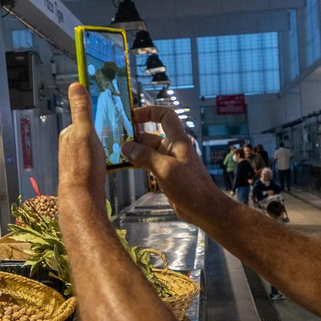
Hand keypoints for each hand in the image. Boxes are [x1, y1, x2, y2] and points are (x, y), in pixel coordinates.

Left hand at [59, 82, 108, 212]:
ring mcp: (77, 158)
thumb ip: (81, 110)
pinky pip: (97, 157)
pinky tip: (112, 159)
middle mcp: (70, 145)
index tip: (111, 108)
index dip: (98, 113)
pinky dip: (106, 155)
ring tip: (118, 145)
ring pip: (95, 144)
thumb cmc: (83, 168)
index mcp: (69, 134)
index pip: (84, 116)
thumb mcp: (84, 133)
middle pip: (91, 130)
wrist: (84, 199)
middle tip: (120, 128)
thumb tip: (76, 85)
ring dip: (107, 143)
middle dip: (105, 128)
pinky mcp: (85, 170)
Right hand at [123, 106, 226, 224]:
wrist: (204, 209)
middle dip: (135, 135)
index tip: (132, 116)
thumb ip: (145, 157)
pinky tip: (126, 166)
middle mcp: (173, 148)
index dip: (150, 112)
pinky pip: (150, 164)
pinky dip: (138, 162)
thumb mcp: (165, 169)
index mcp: (178, 141)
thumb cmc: (190, 187)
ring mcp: (170, 162)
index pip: (165, 116)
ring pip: (149, 151)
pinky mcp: (167, 174)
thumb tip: (125, 147)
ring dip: (135, 150)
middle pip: (152, 135)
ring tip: (117, 153)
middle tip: (115, 139)